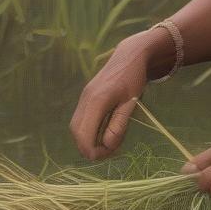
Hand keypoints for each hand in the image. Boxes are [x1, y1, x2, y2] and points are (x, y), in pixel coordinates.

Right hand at [69, 38, 149, 160]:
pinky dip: (88, 131)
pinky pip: (81, 119)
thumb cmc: (134, 79)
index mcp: (96, 102)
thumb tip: (108, 146)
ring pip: (76, 127)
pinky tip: (103, 132)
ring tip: (108, 144)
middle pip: (77, 133)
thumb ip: (119, 125)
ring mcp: (83, 98)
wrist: (130, 56)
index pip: (84, 135)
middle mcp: (85, 100)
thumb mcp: (130, 103)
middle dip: (89, 148)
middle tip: (110, 152)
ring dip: (88, 140)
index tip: (111, 153)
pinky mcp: (86, 98)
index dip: (94, 151)